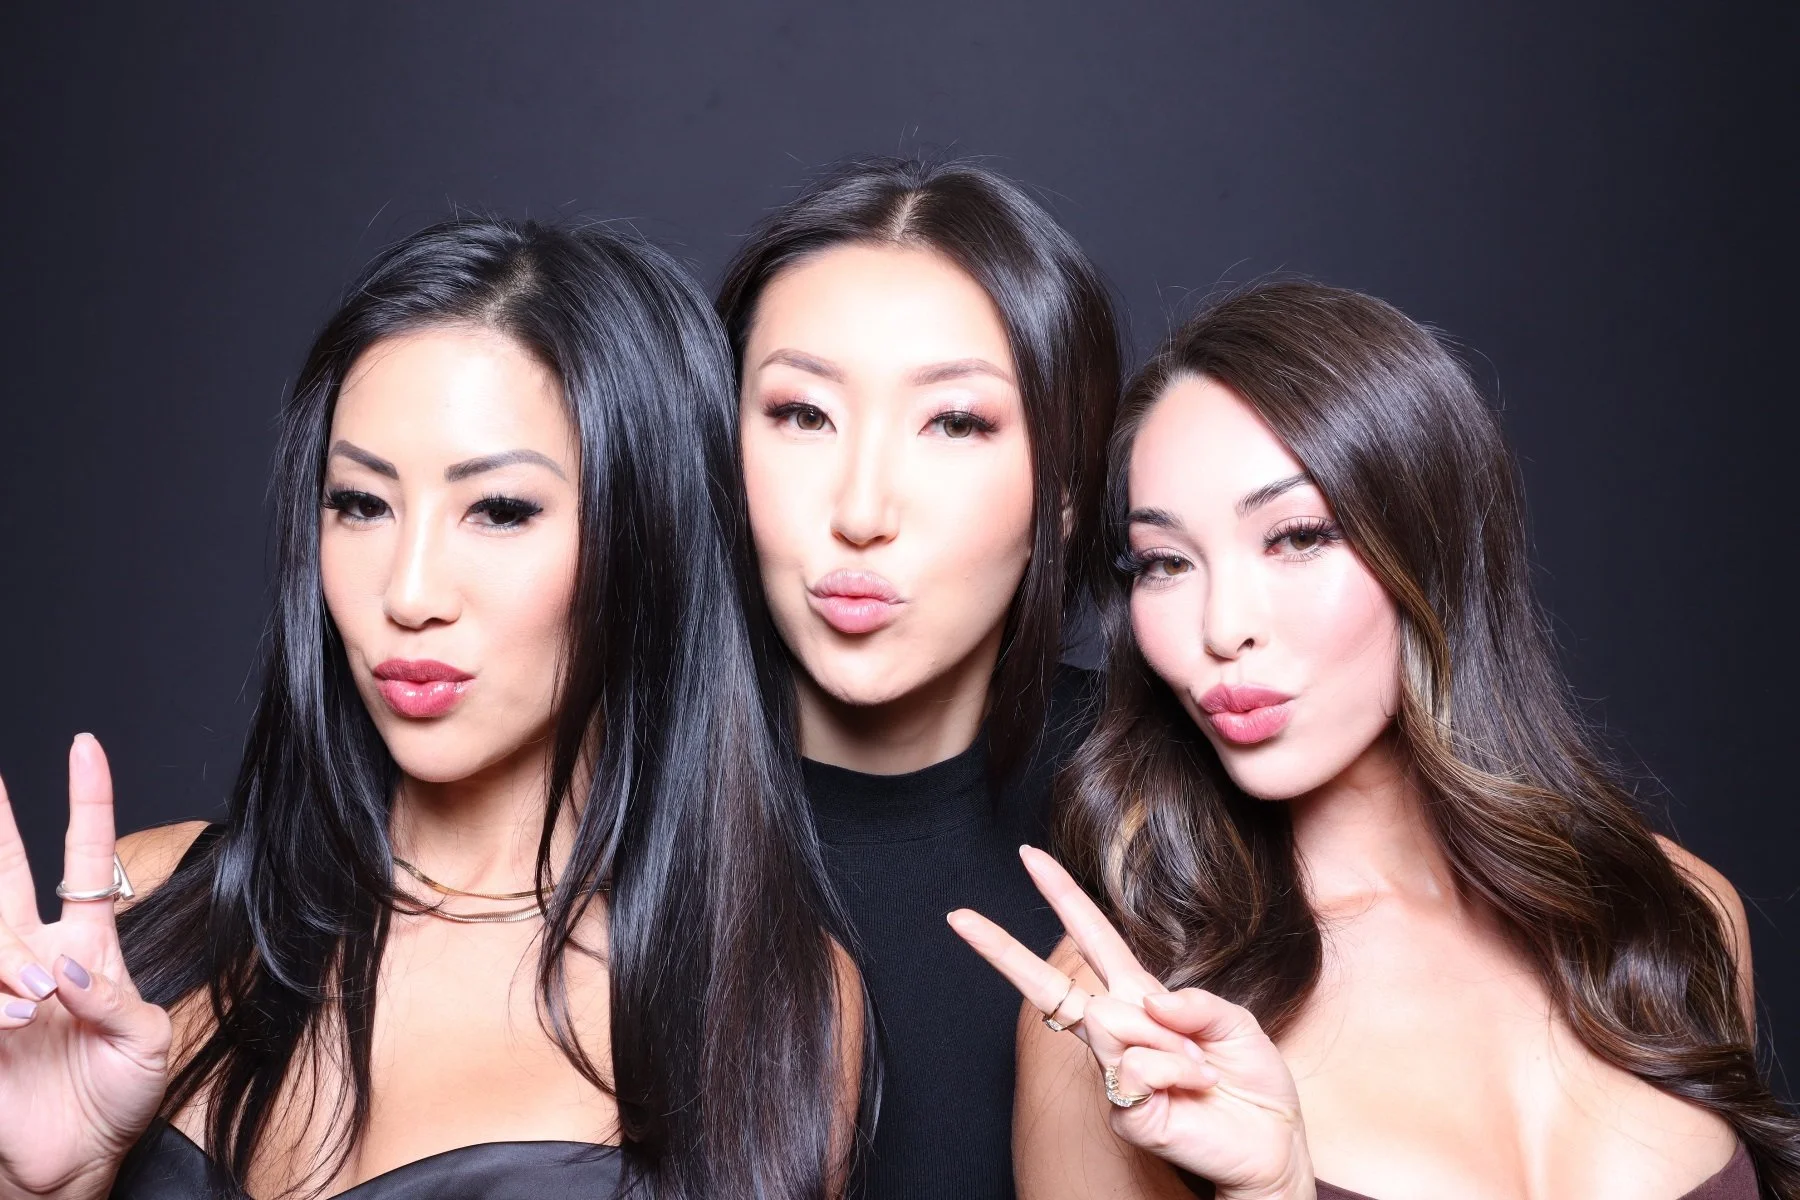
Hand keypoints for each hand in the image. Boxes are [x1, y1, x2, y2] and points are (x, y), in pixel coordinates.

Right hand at [0, 735, 172, 1199]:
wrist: (76, 1163)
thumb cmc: (119, 1098)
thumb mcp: (144, 1042)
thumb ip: (112, 1000)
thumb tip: (64, 969)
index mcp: (87, 947)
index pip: (84, 858)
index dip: (86, 802)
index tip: (85, 749)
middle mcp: (32, 955)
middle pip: (4, 872)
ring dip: (4, 963)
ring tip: (30, 1008)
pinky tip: (9, 1022)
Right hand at [949, 846, 1312, 1199]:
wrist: (1270, 1144)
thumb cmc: (1252, 1082)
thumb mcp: (1236, 1023)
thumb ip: (1195, 1003)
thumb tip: (1148, 1005)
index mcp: (1141, 998)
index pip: (1094, 940)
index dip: (1064, 897)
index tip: (1030, 858)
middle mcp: (1119, 1030)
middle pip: (1051, 985)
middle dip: (1003, 950)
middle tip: (958, 917)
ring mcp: (1115, 1072)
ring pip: (1114, 1025)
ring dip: (1173, 1044)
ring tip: (1202, 1070)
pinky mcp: (1123, 1112)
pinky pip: (1137, 1069)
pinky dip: (1175, 1072)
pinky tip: (1192, 1089)